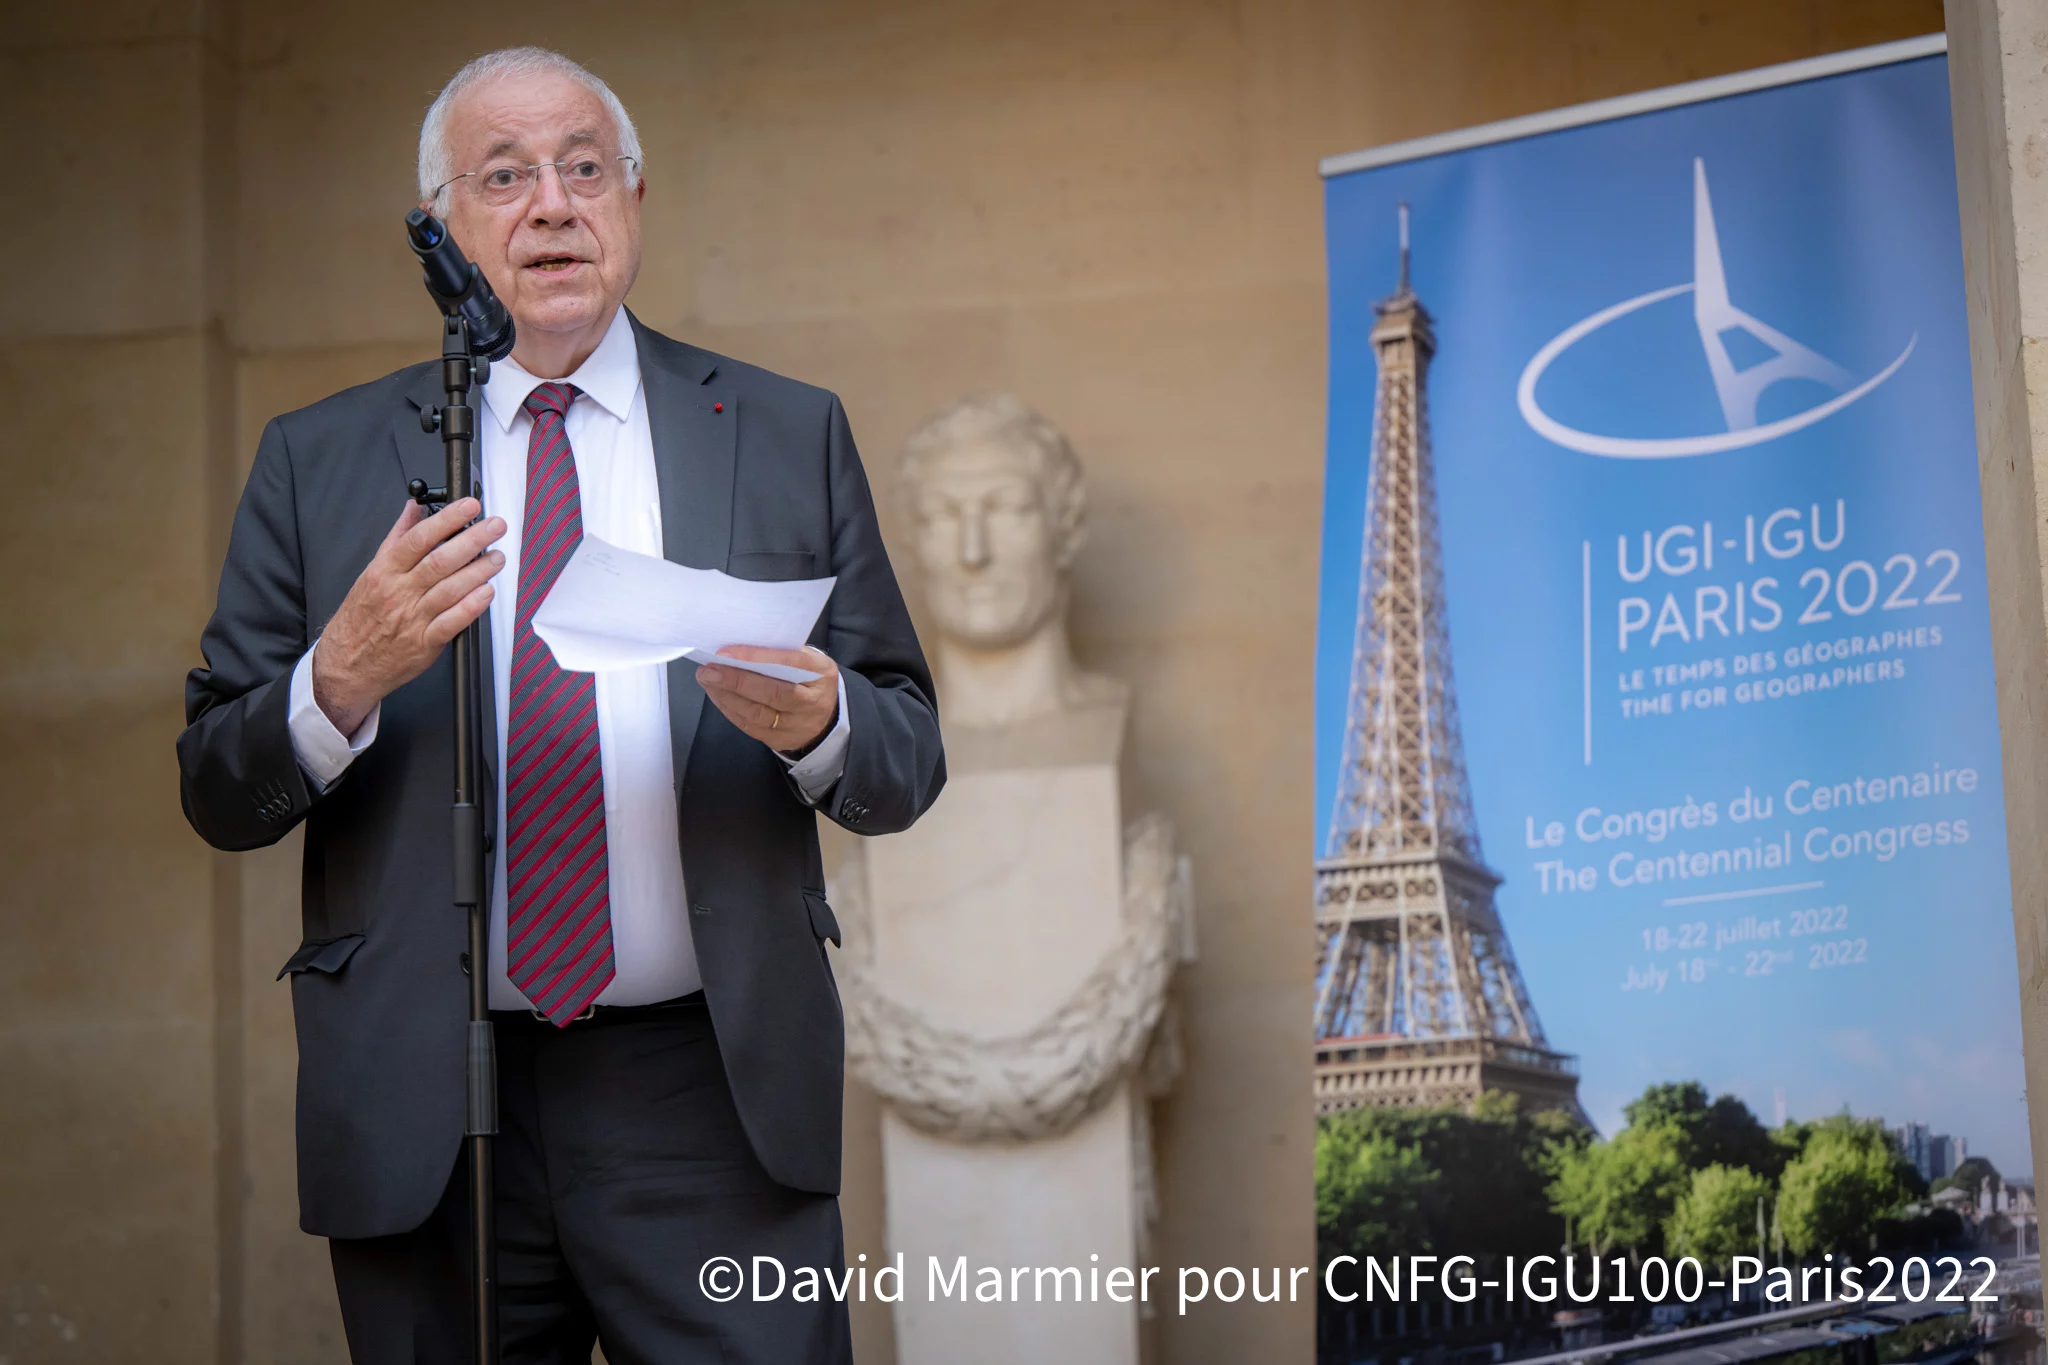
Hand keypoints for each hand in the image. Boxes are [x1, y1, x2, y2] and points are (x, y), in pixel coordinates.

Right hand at [312, 499, 507, 735]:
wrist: (347, 664)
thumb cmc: (362, 617)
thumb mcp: (372, 572)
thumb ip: (396, 539)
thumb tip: (413, 508)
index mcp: (384, 572)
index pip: (418, 539)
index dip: (446, 520)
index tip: (468, 507)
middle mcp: (398, 593)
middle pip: (439, 561)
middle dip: (472, 540)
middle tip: (495, 526)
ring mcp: (412, 618)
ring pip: (450, 590)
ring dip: (478, 571)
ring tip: (497, 557)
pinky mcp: (424, 643)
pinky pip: (452, 623)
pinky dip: (471, 607)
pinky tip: (487, 592)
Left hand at [696, 647, 840, 753]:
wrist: (826, 719)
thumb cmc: (809, 680)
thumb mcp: (809, 660)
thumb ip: (782, 653)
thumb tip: (740, 646)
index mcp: (820, 673)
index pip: (789, 662)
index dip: (756, 657)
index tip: (726, 652)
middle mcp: (812, 701)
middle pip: (773, 693)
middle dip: (736, 680)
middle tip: (709, 670)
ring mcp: (797, 724)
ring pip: (757, 713)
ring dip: (727, 696)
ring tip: (707, 680)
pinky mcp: (780, 740)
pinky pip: (750, 727)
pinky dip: (730, 710)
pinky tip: (717, 696)